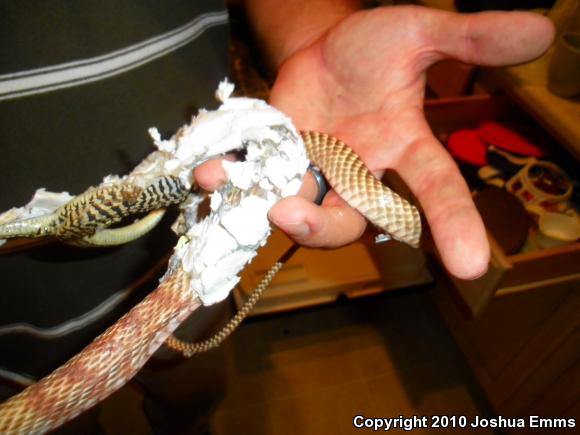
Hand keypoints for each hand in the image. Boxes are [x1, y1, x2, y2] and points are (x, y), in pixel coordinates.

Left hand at [197, 6, 553, 279]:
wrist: (325, 50)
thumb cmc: (376, 50)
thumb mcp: (419, 34)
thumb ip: (470, 37)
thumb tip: (545, 31)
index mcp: (403, 149)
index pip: (434, 190)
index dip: (453, 225)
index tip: (469, 264)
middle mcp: (360, 174)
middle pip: (351, 220)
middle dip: (324, 226)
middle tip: (292, 212)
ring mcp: (315, 172)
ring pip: (301, 211)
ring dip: (270, 207)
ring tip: (236, 186)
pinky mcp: (277, 162)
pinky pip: (256, 182)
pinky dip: (231, 178)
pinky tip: (208, 171)